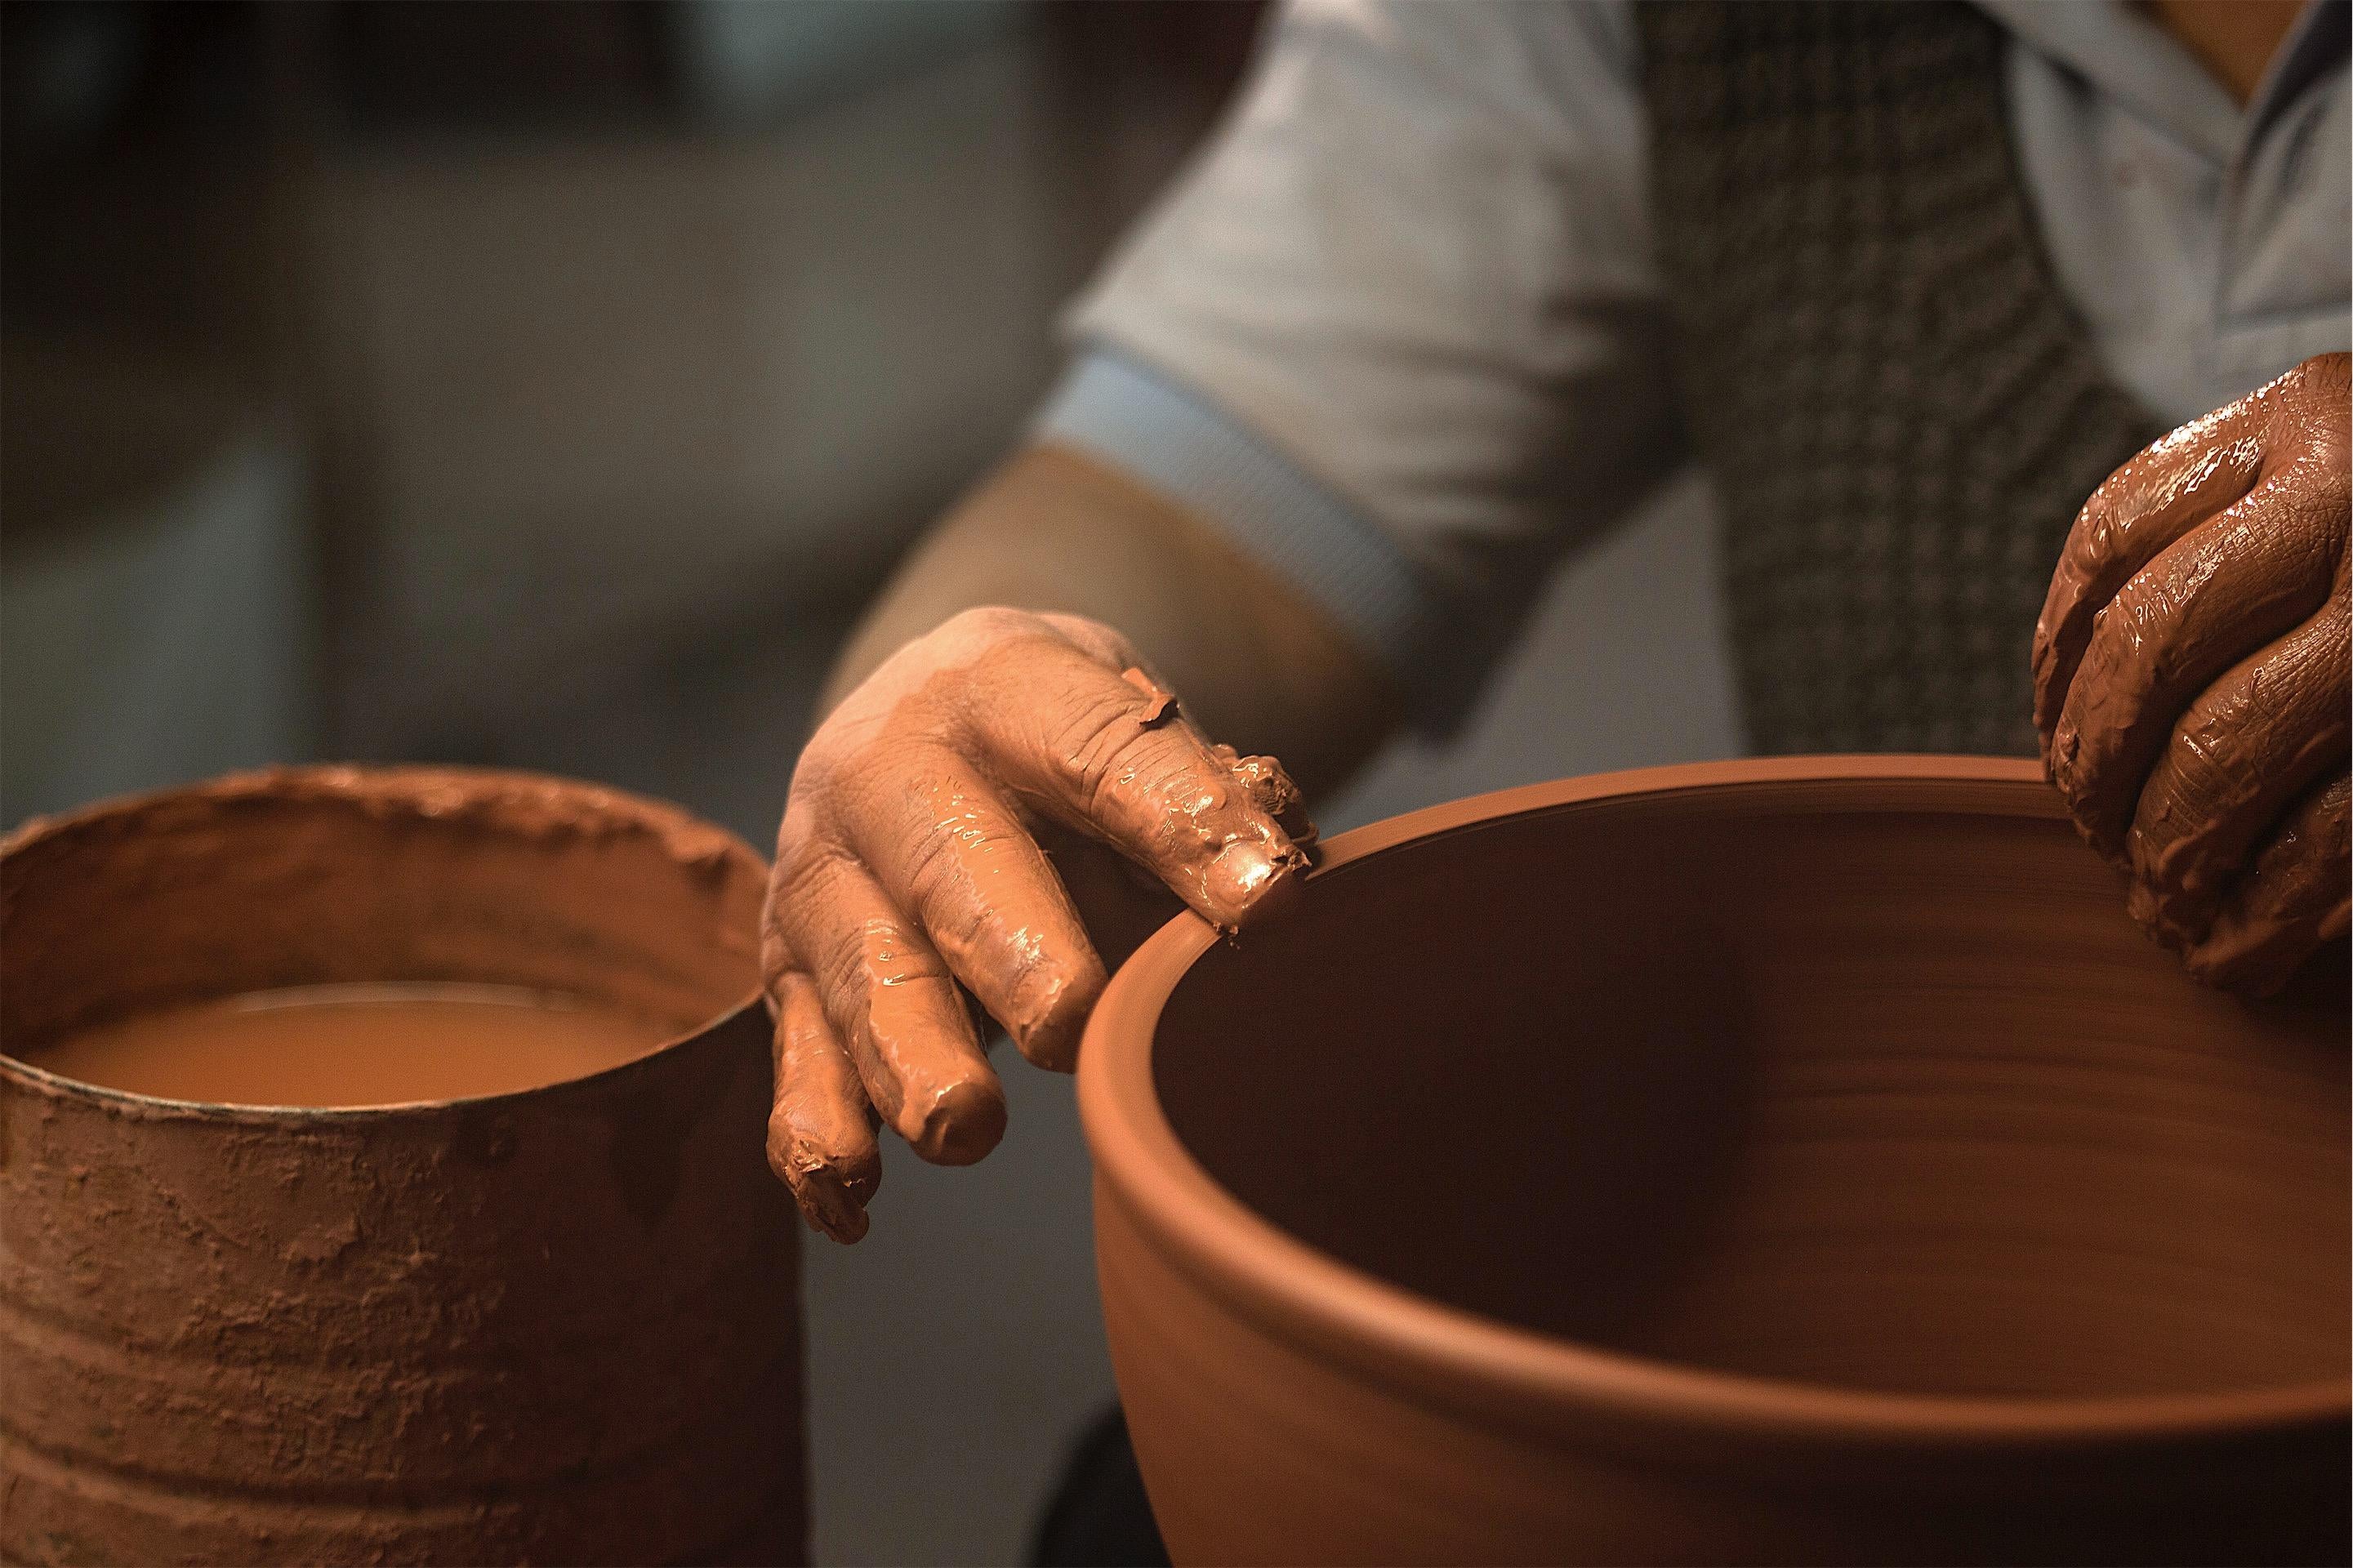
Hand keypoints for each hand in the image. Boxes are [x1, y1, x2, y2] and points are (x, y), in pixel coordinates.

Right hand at [760, 607, 1312, 1240]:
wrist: (921, 714)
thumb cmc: (1063, 746)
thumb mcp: (1133, 727)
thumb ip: (1202, 804)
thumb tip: (1274, 878)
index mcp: (999, 684)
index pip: (1096, 750)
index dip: (1179, 821)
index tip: (1266, 900)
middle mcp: (887, 767)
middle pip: (948, 858)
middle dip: (1009, 945)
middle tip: (1068, 1024)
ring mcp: (826, 870)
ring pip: (860, 967)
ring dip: (908, 1053)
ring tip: (963, 1128)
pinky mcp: (789, 967)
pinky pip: (796, 1054)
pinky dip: (816, 1130)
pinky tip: (853, 1199)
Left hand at [2033, 353, 2348, 994]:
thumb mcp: (2350, 491)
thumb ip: (2241, 545)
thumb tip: (2081, 717)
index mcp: (2314, 416)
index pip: (2115, 535)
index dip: (2061, 651)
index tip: (2055, 732)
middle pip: (2152, 648)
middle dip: (2101, 765)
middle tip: (2096, 835)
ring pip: (2226, 747)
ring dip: (2172, 849)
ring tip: (2162, 904)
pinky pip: (2330, 834)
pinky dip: (2268, 905)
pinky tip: (2239, 945)